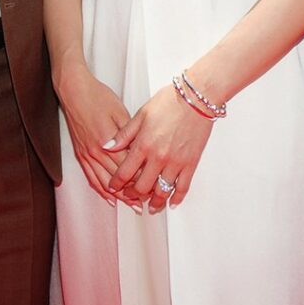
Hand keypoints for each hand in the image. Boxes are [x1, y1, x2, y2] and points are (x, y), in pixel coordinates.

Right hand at [56, 63, 135, 204]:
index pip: (128, 167)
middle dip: (133, 193)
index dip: (141, 178)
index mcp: (108, 141)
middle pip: (118, 179)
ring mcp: (86, 154)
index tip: (153, 186)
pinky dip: (101, 191)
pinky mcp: (80, 154)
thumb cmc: (97, 96)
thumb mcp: (120, 112)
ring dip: (119, 197)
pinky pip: (91, 178)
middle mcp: (96, 152)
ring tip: (132, 206)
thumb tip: (140, 151)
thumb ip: (129, 135)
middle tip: (146, 202)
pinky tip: (109, 198)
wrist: (74, 90)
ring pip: (104, 183)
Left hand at [107, 85, 212, 213]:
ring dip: (154, 202)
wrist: (196, 98)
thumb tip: (107, 146)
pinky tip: (172, 203)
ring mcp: (175, 162)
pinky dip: (176, 198)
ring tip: (150, 207)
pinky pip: (182, 187)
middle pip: (142, 187)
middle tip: (130, 196)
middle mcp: (158, 157)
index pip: (125, 172)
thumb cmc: (169, 101)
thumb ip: (124, 134)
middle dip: (133, 194)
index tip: (113, 186)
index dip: (116, 182)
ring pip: (161, 191)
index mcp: (143, 144)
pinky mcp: (191, 163)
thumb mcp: (141, 114)